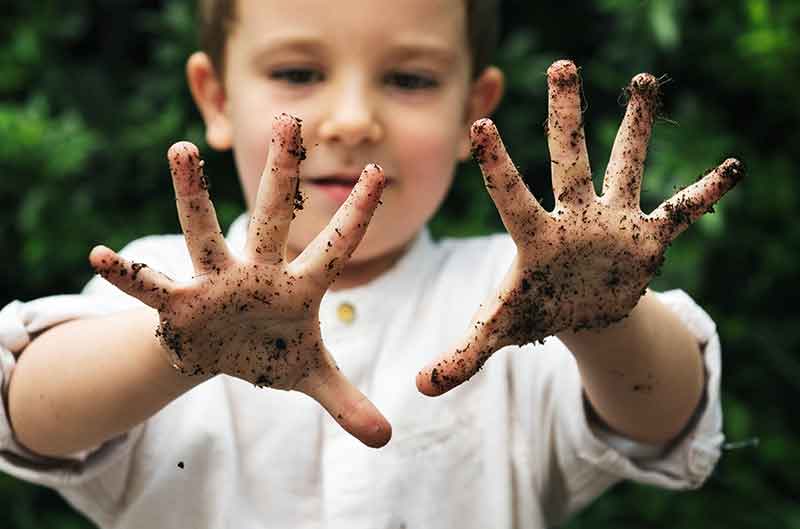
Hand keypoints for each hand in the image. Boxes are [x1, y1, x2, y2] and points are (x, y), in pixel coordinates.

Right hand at [90, 114, 390, 446]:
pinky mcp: (181, 304)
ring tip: (181, 149)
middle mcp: (257, 273)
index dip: (357, 216)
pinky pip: (152, 287)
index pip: (335, 248)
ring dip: (194, 195)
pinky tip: (101, 256)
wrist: (220, 355)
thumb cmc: (270, 352)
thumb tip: (386, 440)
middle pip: (272, 217)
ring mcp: (216, 283)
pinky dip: (128, 275)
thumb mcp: (311, 377)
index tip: (381, 174)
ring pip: (205, 232)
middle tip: (290, 119)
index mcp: (297, 288)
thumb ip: (347, 401)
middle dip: (282, 174)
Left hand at [417, 60, 742, 395]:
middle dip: (566, 116)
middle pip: (568, 159)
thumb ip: (461, 356)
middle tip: (561, 65)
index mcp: (535, 238)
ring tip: (643, 81)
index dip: (497, 165)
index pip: (511, 196)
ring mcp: (612, 223)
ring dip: (636, 128)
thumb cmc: (535, 312)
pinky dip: (706, 194)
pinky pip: (682, 212)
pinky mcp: (646, 238)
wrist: (580, 312)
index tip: (481, 123)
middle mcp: (574, 218)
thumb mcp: (499, 331)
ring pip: (625, 166)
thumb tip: (419, 388)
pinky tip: (732, 167)